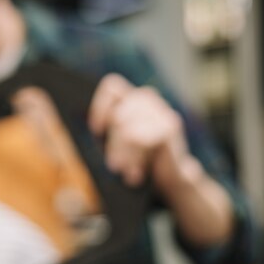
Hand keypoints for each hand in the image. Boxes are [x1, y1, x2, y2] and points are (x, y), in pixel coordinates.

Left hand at [88, 73, 192, 190]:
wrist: (172, 175)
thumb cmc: (138, 157)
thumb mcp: (116, 142)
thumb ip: (106, 131)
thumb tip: (91, 129)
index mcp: (132, 98)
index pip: (112, 87)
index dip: (100, 107)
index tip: (96, 130)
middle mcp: (147, 99)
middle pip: (118, 115)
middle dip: (113, 144)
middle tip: (114, 166)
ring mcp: (161, 111)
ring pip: (127, 130)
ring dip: (123, 155)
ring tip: (125, 172)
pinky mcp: (170, 126)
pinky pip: (140, 140)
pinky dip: (134, 159)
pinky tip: (136, 174)